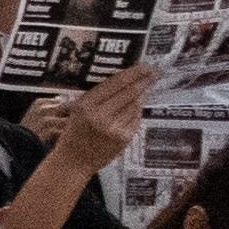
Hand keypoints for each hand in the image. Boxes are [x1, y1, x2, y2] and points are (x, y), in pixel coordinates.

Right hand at [45, 58, 154, 173]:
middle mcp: (99, 115)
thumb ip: (98, 99)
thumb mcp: (77, 112)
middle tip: (155, 72)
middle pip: (129, 92)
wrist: (72, 163)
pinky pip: (135, 119)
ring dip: (140, 97)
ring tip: (142, 91)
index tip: (145, 66)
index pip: (114, 83)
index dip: (133, 73)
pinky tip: (132, 111)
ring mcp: (113, 128)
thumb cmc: (74, 135)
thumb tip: (127, 83)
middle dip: (144, 81)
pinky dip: (136, 113)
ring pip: (135, 105)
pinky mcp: (123, 138)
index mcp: (85, 105)